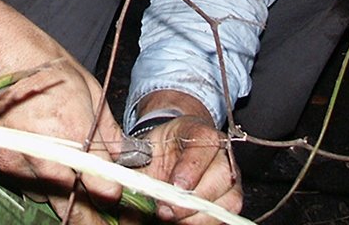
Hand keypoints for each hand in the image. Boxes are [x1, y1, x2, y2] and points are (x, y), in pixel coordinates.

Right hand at [0, 0, 124, 222]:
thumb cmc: (38, 61)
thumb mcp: (85, 85)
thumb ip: (105, 127)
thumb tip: (120, 154)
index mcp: (69, 130)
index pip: (95, 178)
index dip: (106, 190)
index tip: (112, 195)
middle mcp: (38, 151)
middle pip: (66, 196)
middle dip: (80, 201)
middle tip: (90, 204)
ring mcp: (9, 158)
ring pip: (40, 192)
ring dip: (51, 186)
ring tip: (52, 162)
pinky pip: (15, 181)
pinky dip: (25, 174)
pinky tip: (27, 150)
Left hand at [127, 91, 241, 223]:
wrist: (168, 153)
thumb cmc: (157, 150)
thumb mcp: (142, 151)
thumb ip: (135, 168)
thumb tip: (117, 186)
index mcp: (201, 132)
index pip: (206, 143)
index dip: (191, 167)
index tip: (175, 186)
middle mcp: (222, 153)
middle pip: (222, 177)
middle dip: (193, 199)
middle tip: (166, 212)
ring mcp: (231, 176)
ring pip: (229, 200)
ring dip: (199, 216)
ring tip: (172, 219)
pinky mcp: (231, 197)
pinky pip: (227, 215)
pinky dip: (205, 221)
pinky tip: (184, 222)